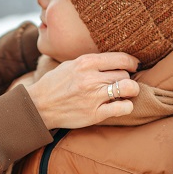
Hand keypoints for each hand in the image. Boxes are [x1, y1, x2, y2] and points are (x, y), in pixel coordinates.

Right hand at [25, 52, 140, 129]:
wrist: (39, 106)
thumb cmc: (55, 84)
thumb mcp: (70, 65)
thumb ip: (91, 62)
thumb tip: (114, 61)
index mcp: (86, 63)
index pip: (121, 59)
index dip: (132, 62)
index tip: (134, 66)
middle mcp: (91, 78)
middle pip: (125, 74)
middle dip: (126, 78)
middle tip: (121, 82)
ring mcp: (94, 97)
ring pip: (128, 88)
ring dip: (131, 90)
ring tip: (126, 93)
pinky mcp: (95, 114)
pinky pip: (122, 108)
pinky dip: (126, 106)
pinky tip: (121, 105)